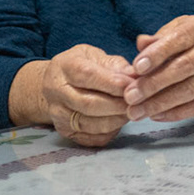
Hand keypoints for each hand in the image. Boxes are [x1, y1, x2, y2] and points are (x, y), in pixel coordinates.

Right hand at [16, 46, 135, 147]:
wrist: (55, 84)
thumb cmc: (81, 66)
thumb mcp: (96, 56)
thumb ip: (116, 65)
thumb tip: (136, 76)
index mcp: (66, 67)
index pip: (89, 76)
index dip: (114, 83)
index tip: (134, 85)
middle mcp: (57, 92)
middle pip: (90, 104)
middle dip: (119, 105)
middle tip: (138, 102)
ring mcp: (59, 114)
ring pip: (92, 124)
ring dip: (117, 120)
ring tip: (132, 111)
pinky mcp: (66, 132)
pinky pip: (92, 138)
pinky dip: (111, 132)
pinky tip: (119, 121)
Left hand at [124, 16, 193, 121]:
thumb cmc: (189, 42)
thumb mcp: (174, 31)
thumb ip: (156, 39)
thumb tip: (141, 43)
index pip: (178, 40)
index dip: (157, 54)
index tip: (137, 68)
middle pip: (184, 67)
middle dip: (155, 83)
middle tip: (131, 96)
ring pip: (190, 90)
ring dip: (161, 103)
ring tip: (137, 111)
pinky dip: (176, 113)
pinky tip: (156, 115)